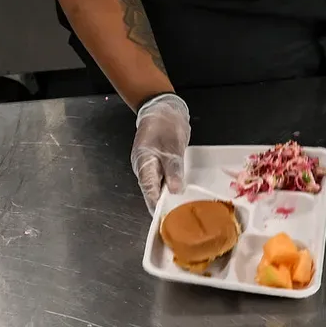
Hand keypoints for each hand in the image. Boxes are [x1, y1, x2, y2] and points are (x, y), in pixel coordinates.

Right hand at [131, 93, 188, 212]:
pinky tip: (181, 193)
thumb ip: (173, 170)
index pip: (149, 190)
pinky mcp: (158, 164)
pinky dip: (170, 187)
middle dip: (163, 204)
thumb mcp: (173, 147)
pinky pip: (162, 180)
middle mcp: (144, 167)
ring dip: (168, 196)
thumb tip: (175, 190)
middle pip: (152, 191)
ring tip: (182, 209)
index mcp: (143, 163)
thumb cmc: (165, 125)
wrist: (163, 109)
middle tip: (178, 217)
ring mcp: (150, 166)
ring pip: (157, 186)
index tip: (166, 218)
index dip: (156, 205)